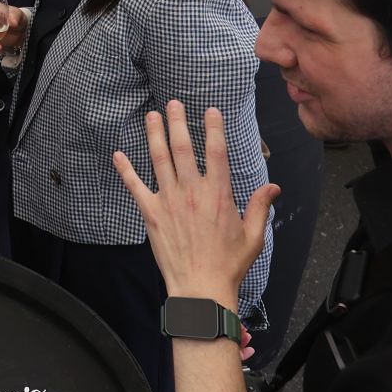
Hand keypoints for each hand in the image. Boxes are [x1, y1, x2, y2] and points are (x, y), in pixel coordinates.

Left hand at [112, 101, 277, 304]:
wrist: (201, 288)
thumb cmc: (228, 265)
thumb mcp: (253, 236)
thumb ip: (260, 207)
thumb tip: (273, 188)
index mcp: (218, 194)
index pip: (217, 152)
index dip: (214, 128)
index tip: (211, 110)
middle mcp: (192, 192)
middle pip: (183, 148)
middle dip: (178, 122)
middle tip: (173, 104)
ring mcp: (169, 201)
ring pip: (159, 160)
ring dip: (154, 135)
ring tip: (151, 116)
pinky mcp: (151, 214)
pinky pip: (135, 187)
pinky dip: (126, 170)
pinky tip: (118, 155)